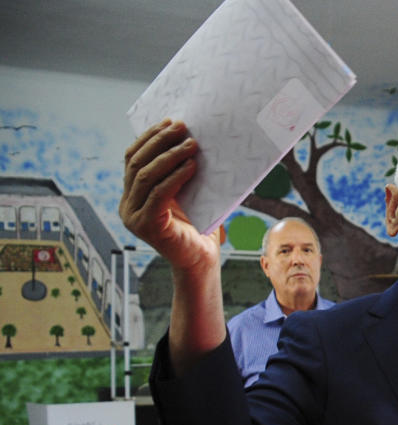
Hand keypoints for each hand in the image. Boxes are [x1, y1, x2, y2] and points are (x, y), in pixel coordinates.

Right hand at [120, 119, 219, 273]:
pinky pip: (158, 195)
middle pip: (137, 163)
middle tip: (182, 127)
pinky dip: (175, 177)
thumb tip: (189, 138)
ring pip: (145, 176)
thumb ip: (178, 172)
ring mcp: (133, 217)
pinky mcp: (147, 226)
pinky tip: (191, 166)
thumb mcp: (186, 194)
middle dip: (160, 141)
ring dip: (170, 156)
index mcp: (131, 195)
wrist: (201, 260)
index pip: (132, 158)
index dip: (149, 137)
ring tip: (192, 144)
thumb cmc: (198, 227)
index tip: (169, 121)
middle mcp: (127, 205)